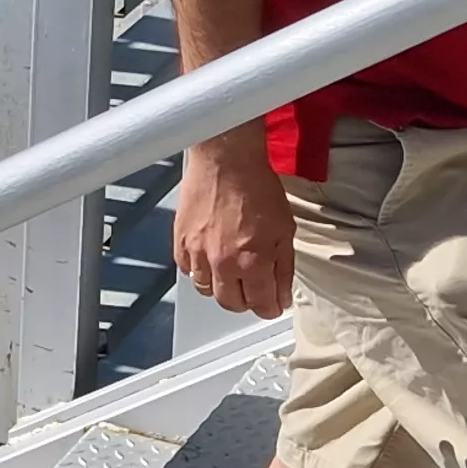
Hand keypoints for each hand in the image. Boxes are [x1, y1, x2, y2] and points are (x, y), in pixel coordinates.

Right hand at [173, 140, 296, 318]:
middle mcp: (222, 264)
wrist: (227, 159)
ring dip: (221, 288)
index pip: (261, 304)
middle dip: (246, 302)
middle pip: (231, 304)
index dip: (270, 308)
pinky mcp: (181, 240)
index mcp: (252, 262)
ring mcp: (198, 253)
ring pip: (206, 290)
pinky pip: (187, 270)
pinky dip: (198, 270)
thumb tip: (283, 295)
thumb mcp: (285, 229)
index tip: (273, 305)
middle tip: (254, 293)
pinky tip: (209, 259)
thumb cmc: (257, 187)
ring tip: (231, 275)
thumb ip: (284, 268)